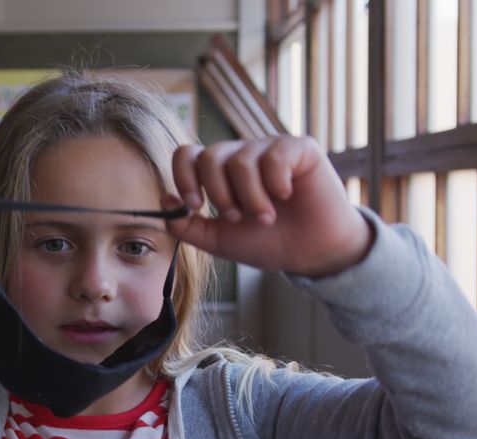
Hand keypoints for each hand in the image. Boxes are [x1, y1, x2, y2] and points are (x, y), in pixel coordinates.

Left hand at [164, 136, 371, 276]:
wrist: (311, 253)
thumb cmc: (267, 242)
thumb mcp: (219, 240)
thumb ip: (187, 226)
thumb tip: (164, 201)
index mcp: (220, 172)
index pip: (187, 155)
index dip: (184, 177)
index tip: (195, 206)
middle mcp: (242, 155)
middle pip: (209, 156)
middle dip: (219, 194)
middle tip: (238, 217)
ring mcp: (270, 148)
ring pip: (240, 160)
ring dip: (250, 198)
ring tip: (267, 217)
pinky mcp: (299, 148)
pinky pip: (274, 155)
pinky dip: (275, 182)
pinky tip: (285, 196)